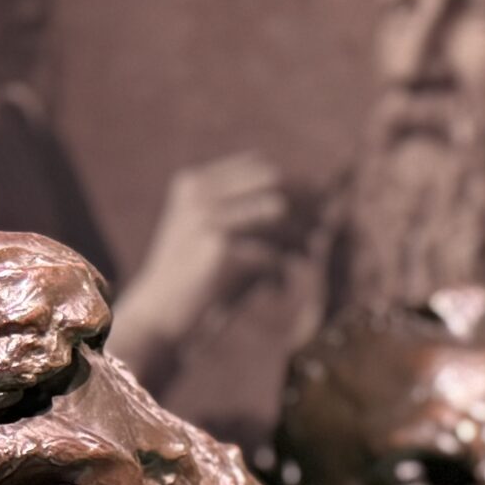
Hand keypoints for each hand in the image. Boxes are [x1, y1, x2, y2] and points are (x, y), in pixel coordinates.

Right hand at [113, 153, 310, 377]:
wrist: (158, 319)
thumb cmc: (197, 284)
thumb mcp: (222, 241)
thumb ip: (259, 222)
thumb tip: (320, 212)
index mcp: (195, 184)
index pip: (259, 164)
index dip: (295, 181)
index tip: (320, 204)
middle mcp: (200, 193)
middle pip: (273, 179)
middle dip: (305, 202)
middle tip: (325, 228)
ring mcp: (208, 216)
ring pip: (277, 212)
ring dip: (299, 236)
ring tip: (306, 259)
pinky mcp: (220, 247)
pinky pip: (271, 252)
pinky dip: (281, 272)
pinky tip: (279, 291)